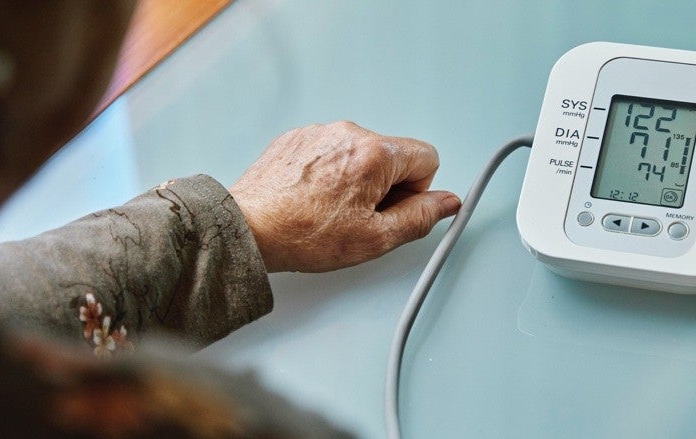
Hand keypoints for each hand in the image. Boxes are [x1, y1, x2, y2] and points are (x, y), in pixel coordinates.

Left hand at [229, 121, 460, 272]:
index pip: (427, 157)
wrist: (248, 229)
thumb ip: (421, 217)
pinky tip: (311, 198)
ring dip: (356, 179)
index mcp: (375, 154)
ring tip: (329, 210)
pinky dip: (329, 172)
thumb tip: (447, 203)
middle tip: (358, 217)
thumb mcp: (375, 238)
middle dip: (385, 186)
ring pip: (362, 154)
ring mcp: (320, 131)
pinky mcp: (297, 137)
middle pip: (393, 155)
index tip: (391, 209)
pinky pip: (331, 150)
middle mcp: (349, 132)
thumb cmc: (304, 235)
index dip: (416, 191)